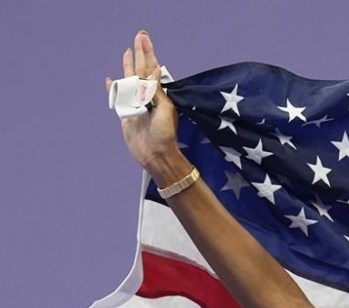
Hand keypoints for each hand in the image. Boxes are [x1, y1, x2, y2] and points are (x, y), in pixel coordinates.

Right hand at [106, 31, 185, 180]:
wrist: (156, 155)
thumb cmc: (165, 134)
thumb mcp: (165, 110)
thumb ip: (155, 91)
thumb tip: (152, 70)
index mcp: (158, 95)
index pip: (152, 69)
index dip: (148, 53)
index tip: (144, 39)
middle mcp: (147, 97)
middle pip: (141, 70)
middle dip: (140, 53)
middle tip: (139, 36)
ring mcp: (135, 105)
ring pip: (129, 80)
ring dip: (127, 66)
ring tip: (127, 53)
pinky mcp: (125, 114)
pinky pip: (117, 98)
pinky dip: (113, 89)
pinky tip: (109, 80)